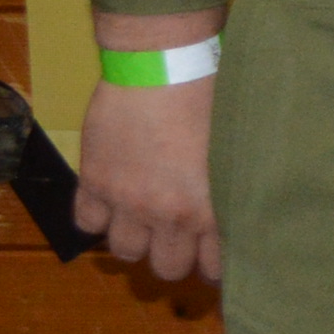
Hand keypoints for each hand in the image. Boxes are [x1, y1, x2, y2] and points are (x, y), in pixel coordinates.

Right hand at [72, 11, 222, 284]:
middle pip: (168, 268)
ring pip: (126, 252)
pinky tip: (112, 201)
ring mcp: (127, 200)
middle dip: (174, 257)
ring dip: (136, 240)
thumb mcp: (241, 149)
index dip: (214, 265)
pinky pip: (86, 224)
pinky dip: (98, 218)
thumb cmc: (216, 97)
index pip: (215, 267)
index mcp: (213, 208)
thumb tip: (247, 210)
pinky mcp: (94, 180)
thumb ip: (238, 189)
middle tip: (178, 239)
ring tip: (145, 220)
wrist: (164, 66)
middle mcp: (169, 214)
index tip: (213, 255)